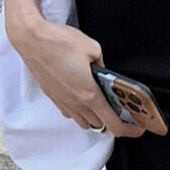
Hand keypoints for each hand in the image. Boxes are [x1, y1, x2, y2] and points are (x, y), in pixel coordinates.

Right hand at [5, 12, 144, 137]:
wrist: (31, 39)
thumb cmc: (59, 42)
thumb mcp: (93, 48)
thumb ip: (103, 65)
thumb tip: (104, 73)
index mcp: (88, 93)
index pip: (112, 123)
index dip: (129, 130)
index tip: (138, 128)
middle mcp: (75, 102)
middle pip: (98, 125)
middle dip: (112, 121)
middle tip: (121, 111)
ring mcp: (62, 101)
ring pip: (83, 121)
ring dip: (95, 117)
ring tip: (101, 104)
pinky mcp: (52, 96)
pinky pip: (70, 112)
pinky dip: (79, 111)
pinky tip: (82, 97)